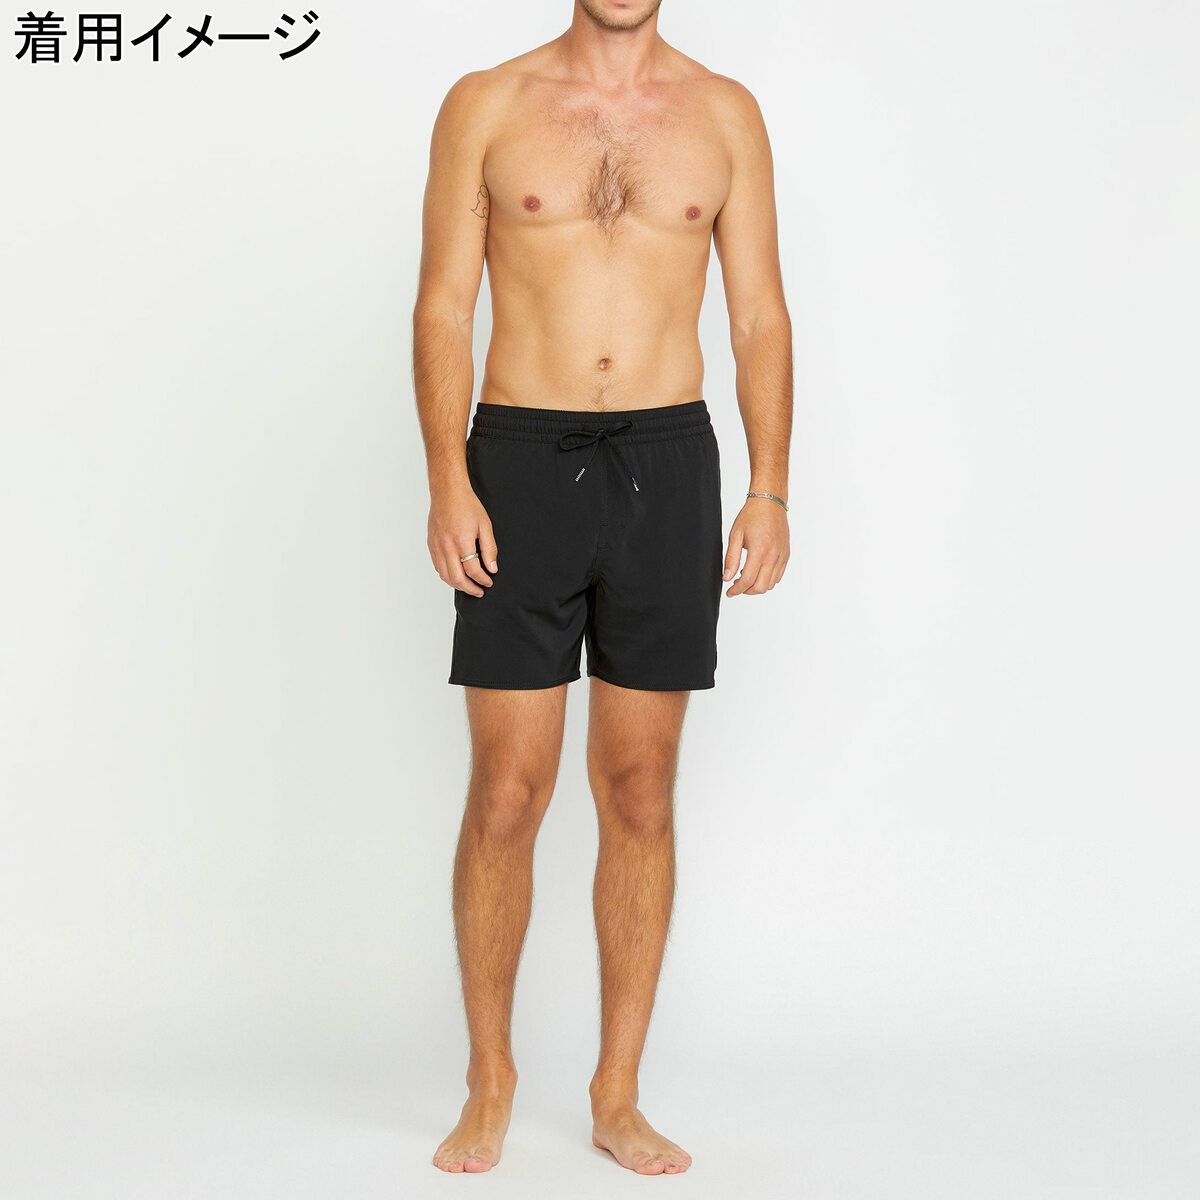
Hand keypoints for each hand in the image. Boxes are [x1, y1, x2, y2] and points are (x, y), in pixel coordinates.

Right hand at [428, 483, 497, 597]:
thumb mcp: (485, 525)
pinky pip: (437, 567)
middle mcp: (447, 546)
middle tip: (479, 591)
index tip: (489, 582)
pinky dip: (447, 575)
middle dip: (470, 588)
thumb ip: (489, 549)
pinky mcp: (431, 545)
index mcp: (462, 541)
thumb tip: (492, 568)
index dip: (483, 580)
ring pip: (444, 576)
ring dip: (457, 585)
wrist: (447, 492)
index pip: (473, 570)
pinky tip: (456, 575)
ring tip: (468, 586)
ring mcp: (437, 547)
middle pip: (457, 578)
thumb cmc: (466, 505)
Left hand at [723, 498, 789, 596]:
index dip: (737, 590)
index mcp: (760, 550)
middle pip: (760, 587)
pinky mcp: (786, 555)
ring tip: (746, 576)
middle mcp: (773, 555)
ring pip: (771, 584)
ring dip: (757, 586)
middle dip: (746, 591)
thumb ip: (731, 558)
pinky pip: (778, 576)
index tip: (730, 592)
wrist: (770, 502)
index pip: (748, 580)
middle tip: (736, 586)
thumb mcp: (735, 535)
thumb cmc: (752, 515)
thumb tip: (727, 577)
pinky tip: (757, 571)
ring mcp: (782, 556)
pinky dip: (767, 579)